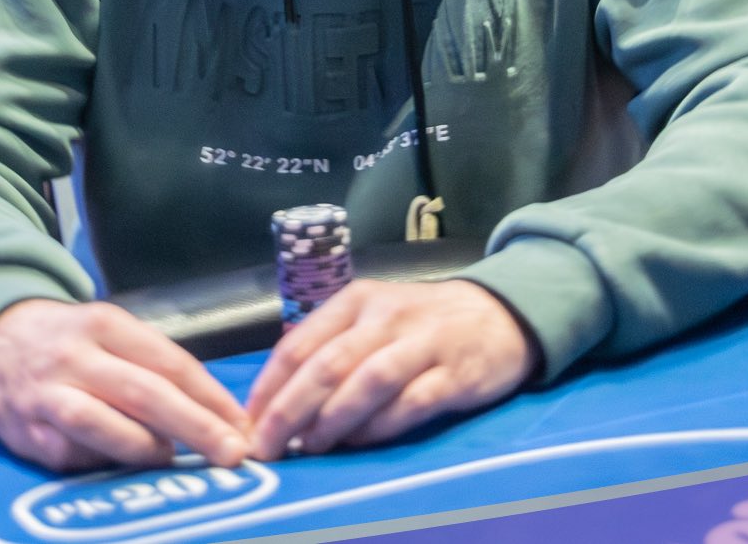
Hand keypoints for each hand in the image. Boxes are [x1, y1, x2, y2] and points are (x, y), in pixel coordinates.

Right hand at [0, 299, 249, 473]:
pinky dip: (103, 462)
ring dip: (147, 449)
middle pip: (145, 393)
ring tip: (170, 458)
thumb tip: (210, 414)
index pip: (169, 361)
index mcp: (106, 323)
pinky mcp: (26, 432)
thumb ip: (150, 364)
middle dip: (196, 427)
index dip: (211, 397)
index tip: (242, 424)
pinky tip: (119, 462)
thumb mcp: (108, 330)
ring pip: (104, 426)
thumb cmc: (68, 339)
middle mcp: (76, 356)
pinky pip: (73, 455)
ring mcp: (47, 394)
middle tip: (233, 453)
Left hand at [245, 279, 536, 458]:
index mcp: (355, 301)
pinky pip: (410, 403)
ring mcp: (422, 343)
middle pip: (327, 364)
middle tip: (268, 447)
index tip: (248, 424)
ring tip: (311, 447)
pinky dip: (380, 427)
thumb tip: (277, 403)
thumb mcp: (371, 319)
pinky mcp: (454, 373)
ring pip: (366, 382)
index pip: (298, 344)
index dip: (268, 388)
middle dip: (289, 410)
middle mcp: (385, 316)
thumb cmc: (420, 323)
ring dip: (332, 420)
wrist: (498, 315)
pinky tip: (359, 442)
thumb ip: (330, 350)